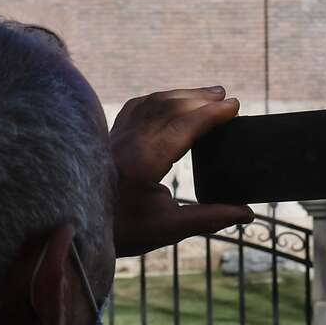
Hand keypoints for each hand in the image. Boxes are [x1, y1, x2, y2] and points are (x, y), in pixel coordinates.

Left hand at [110, 87, 253, 256]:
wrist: (78, 226)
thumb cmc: (124, 231)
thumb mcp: (169, 229)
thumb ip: (210, 218)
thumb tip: (248, 213)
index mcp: (146, 161)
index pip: (185, 125)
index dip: (211, 113)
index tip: (233, 106)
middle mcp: (130, 141)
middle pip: (170, 106)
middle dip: (200, 98)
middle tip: (225, 97)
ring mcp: (117, 136)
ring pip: (152, 102)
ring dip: (181, 94)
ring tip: (207, 93)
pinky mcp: (110, 137)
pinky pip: (135, 107)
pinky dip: (158, 98)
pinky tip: (168, 100)